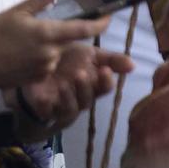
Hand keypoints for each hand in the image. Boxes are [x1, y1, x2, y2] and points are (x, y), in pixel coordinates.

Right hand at [0, 0, 110, 88]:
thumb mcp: (18, 10)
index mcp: (48, 32)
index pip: (84, 29)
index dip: (100, 24)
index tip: (108, 18)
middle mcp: (51, 52)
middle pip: (68, 41)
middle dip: (60, 34)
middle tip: (37, 29)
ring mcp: (46, 67)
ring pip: (57, 54)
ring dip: (49, 47)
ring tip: (24, 42)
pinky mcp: (40, 78)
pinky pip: (48, 66)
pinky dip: (41, 58)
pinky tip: (22, 54)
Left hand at [12, 43, 133, 140]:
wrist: (35, 64)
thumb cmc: (67, 59)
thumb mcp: (88, 54)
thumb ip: (110, 59)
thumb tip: (133, 65)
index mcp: (92, 85)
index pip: (104, 87)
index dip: (105, 81)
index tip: (104, 70)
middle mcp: (80, 98)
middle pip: (88, 99)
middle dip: (86, 88)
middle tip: (80, 74)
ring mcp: (63, 106)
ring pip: (71, 108)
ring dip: (69, 97)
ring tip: (64, 84)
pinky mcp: (45, 109)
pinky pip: (48, 113)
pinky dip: (48, 106)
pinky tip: (46, 98)